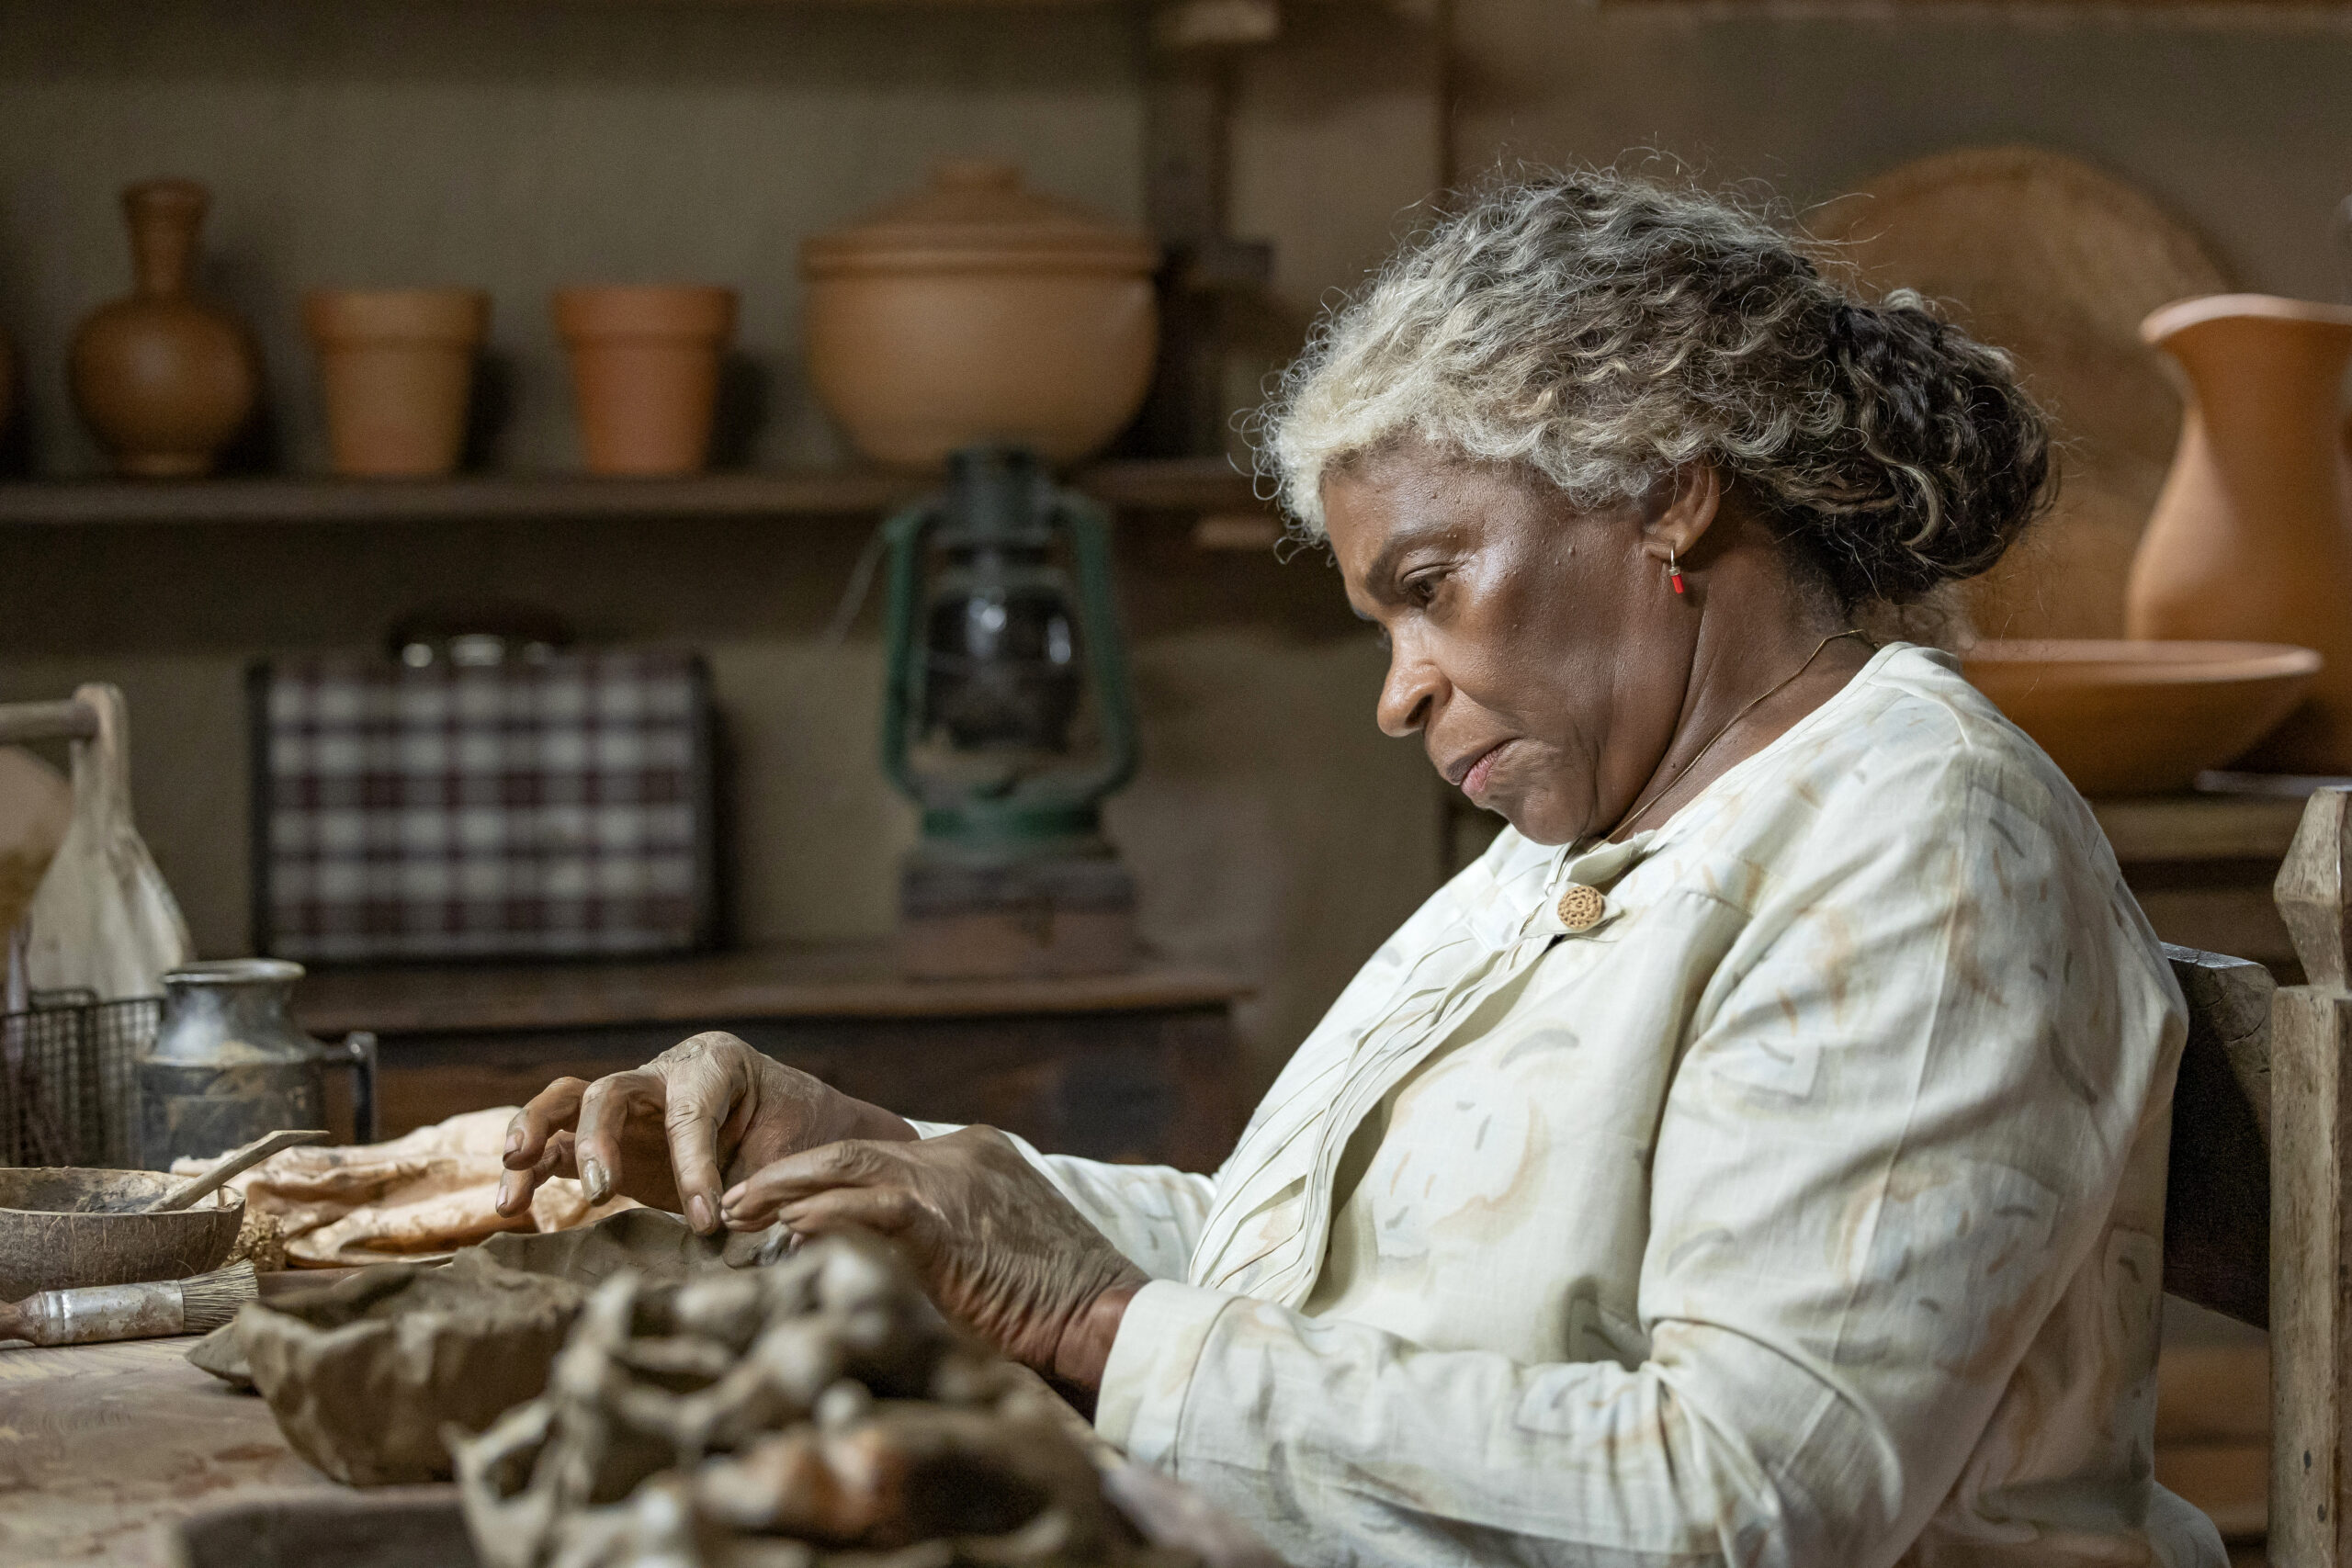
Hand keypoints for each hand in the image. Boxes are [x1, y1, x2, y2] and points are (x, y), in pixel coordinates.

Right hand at [495, 1032, 914, 1233]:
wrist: (796, 1127)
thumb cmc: (795, 1135)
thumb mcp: (791, 1154)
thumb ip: (765, 1186)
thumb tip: (744, 1232)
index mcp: (717, 1066)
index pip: (691, 1114)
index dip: (695, 1168)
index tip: (708, 1223)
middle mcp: (663, 1076)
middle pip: (611, 1090)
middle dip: (598, 1140)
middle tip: (601, 1190)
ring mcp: (629, 1109)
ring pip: (567, 1106)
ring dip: (535, 1140)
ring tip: (511, 1186)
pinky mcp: (606, 1142)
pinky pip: (557, 1148)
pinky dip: (530, 1172)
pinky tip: (511, 1208)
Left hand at [719, 1126, 1145, 1401]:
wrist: (1105, 1321)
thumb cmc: (1055, 1307)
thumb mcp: (993, 1255)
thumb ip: (939, 1241)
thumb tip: (870, 1264)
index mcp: (977, 1156)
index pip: (881, 1155)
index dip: (822, 1176)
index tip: (776, 1200)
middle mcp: (963, 1154)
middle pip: (855, 1149)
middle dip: (789, 1174)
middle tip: (737, 1200)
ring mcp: (955, 1180)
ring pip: (850, 1164)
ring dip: (785, 1189)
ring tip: (737, 1212)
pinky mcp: (946, 1220)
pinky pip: (868, 1206)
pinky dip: (820, 1215)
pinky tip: (784, 1231)